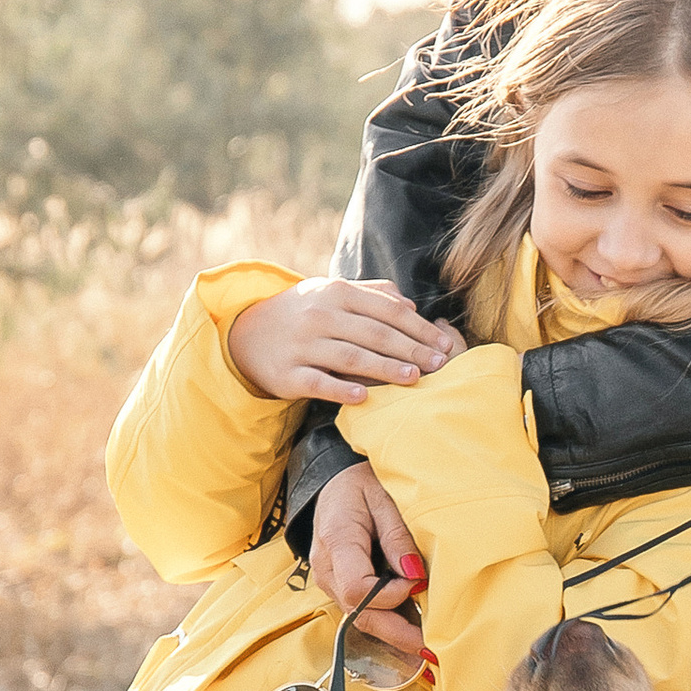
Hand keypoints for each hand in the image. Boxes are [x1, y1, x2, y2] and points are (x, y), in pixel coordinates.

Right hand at [226, 277, 461, 404]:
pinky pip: (318, 383)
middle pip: (374, 334)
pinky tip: (365, 397)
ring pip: (351, 357)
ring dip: (385, 368)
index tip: (444, 345)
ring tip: (413, 378)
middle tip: (439, 364)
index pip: (387, 311)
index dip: (419, 328)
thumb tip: (411, 305)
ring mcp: (302, 345)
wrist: (247, 334)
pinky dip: (342, 389)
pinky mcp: (288, 374)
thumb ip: (372, 295)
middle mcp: (320, 316)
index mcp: (336, 293)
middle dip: (411, 349)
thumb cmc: (303, 313)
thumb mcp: (331, 293)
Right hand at [309, 461, 428, 662]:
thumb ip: (398, 537)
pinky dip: (388, 623)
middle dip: (398, 634)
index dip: (389, 595)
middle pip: (360, 613)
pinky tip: (412, 636)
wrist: (333, 483)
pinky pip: (362, 611)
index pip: (357, 588)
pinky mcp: (340, 586)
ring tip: (429, 648)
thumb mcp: (384, 500)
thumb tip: (415, 575)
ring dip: (395, 634)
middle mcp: (327, 569)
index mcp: (336, 542)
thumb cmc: (360, 487)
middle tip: (432, 649)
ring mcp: (330, 581)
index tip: (417, 585)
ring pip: (361, 618)